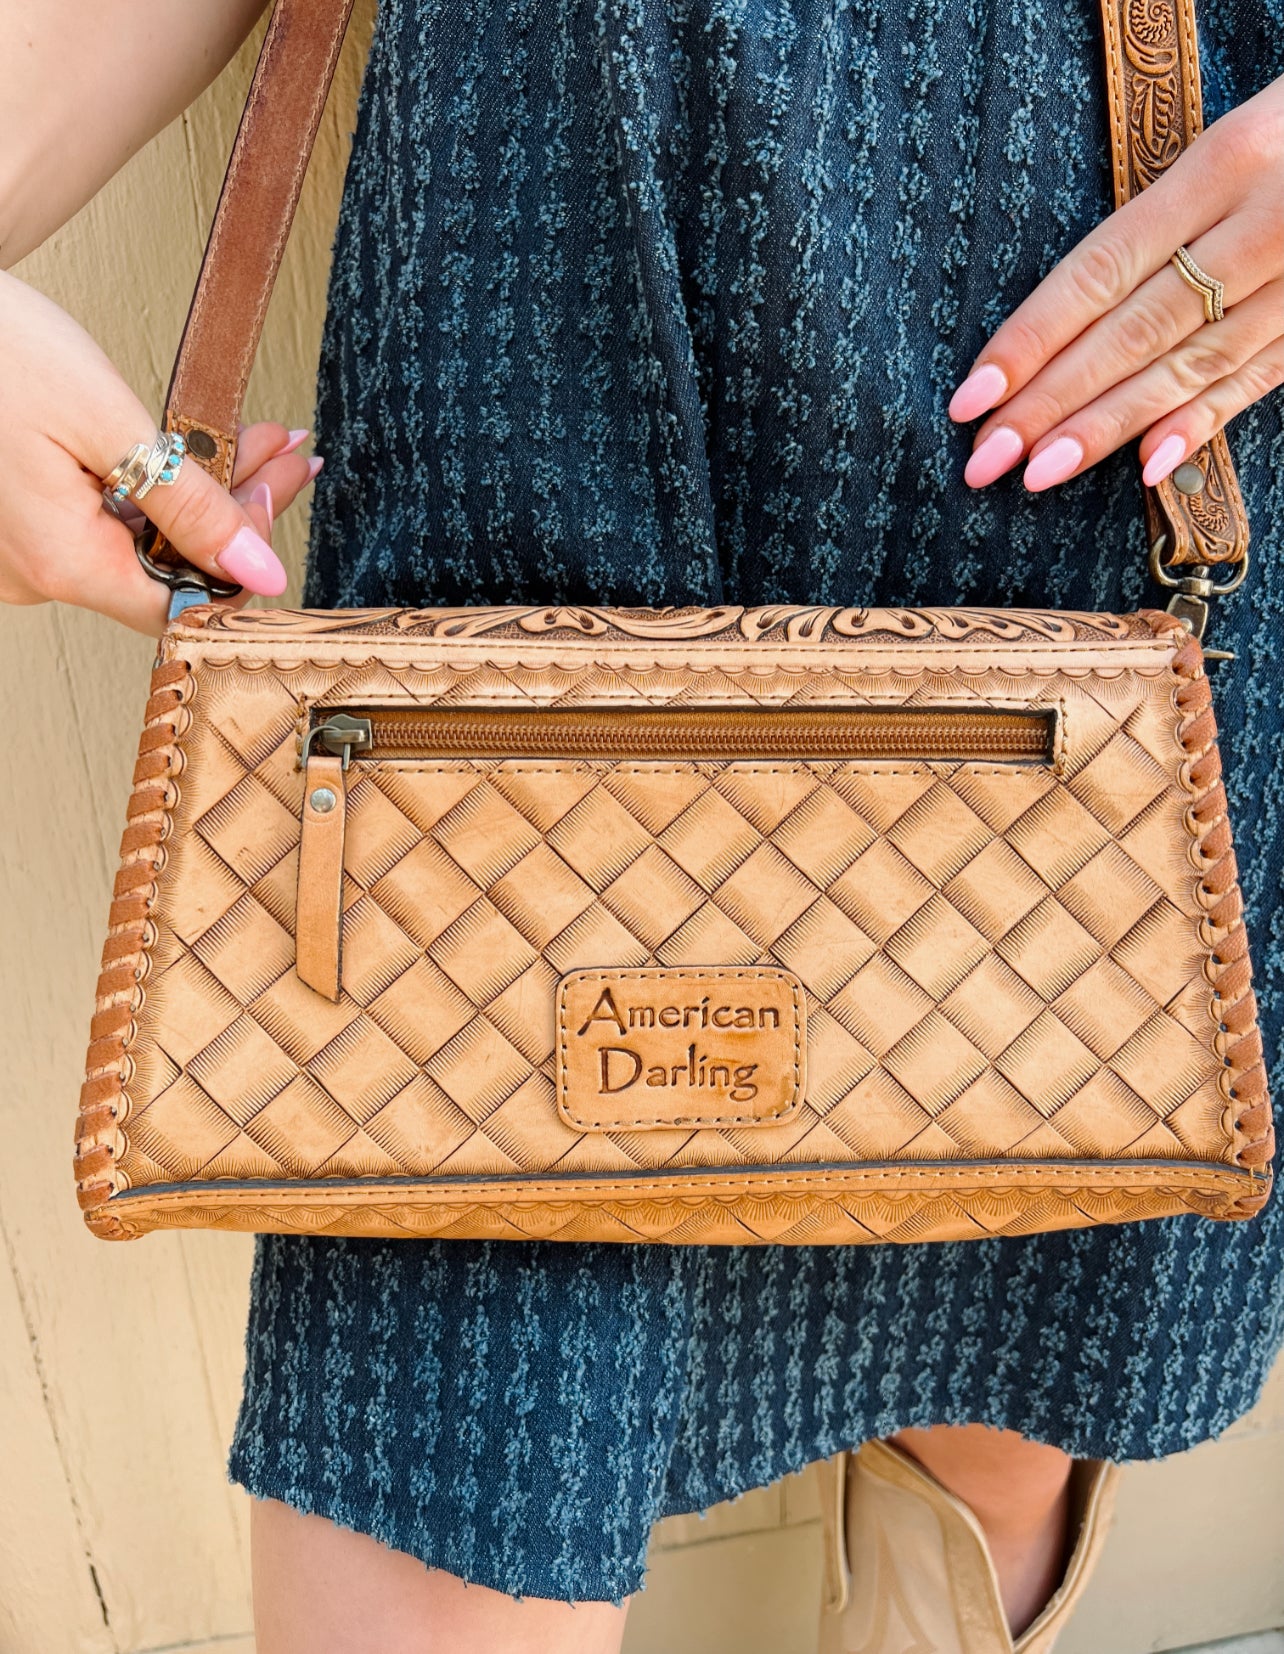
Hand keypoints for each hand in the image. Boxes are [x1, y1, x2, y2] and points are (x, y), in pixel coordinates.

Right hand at [0, 268, 319, 634]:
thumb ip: (188, 504)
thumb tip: (261, 571)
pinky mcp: (17, 524)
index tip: (282, 489)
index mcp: (60, 562)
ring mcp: (20, 553)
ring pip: (142, 539)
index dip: (246, 559)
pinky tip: (195, 444)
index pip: (186, 605)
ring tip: (257, 437)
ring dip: (201, 490)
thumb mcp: (104, 418)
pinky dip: (153, 484)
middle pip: (169, 566)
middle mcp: (36, 574)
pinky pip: (103, 519)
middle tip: (286, 450)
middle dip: (235, 506)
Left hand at [948, 73, 1283, 491]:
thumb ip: (1165, 218)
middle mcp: (1262, 225)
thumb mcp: (1233, 143)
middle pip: (1135, 328)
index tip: (971, 397)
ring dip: (1110, 426)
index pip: (1101, 268)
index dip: (1031, 338)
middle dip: (1051, 401)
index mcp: (1224, 163)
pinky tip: (1147, 467)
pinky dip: (1201, 424)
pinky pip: (1259, 378)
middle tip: (987, 459)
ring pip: (1190, 363)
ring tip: (1042, 473)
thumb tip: (1066, 317)